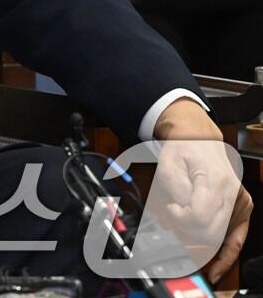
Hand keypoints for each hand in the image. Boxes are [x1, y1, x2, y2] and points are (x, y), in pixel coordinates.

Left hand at [152, 98, 252, 282]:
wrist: (201, 140)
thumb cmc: (183, 150)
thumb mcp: (168, 165)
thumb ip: (174, 192)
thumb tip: (178, 215)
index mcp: (214, 181)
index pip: (198, 216)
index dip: (179, 219)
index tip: (171, 210)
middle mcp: (232, 194)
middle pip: (209, 231)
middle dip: (186, 233)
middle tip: (173, 222)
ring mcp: (240, 204)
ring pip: (219, 239)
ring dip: (199, 243)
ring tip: (184, 233)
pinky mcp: (242, 211)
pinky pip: (236, 240)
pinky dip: (225, 256)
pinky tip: (216, 270)